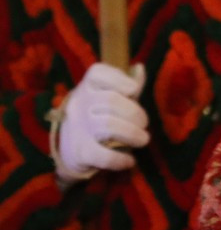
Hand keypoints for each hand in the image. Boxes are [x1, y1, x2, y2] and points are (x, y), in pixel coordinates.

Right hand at [56, 63, 148, 182]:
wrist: (68, 152)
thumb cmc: (96, 117)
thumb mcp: (107, 97)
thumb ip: (126, 85)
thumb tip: (140, 68)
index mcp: (86, 87)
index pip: (98, 72)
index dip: (121, 80)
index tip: (133, 91)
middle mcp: (79, 104)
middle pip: (111, 101)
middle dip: (136, 114)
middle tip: (143, 124)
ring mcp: (77, 129)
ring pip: (109, 126)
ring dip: (133, 134)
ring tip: (142, 139)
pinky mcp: (79, 153)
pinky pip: (104, 156)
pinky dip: (121, 159)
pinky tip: (130, 161)